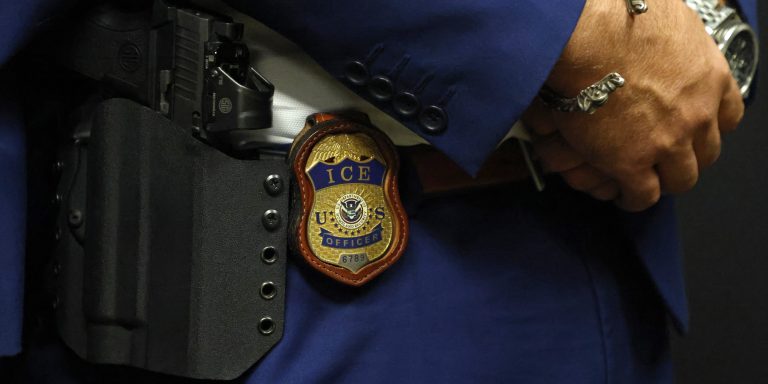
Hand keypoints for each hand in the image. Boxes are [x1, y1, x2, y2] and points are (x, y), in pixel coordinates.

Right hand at [522, 0, 743, 211]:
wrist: (588, 38)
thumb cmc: (618, 16)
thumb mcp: (667, 17)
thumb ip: (674, 38)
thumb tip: (662, 30)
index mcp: (710, 77)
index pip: (728, 115)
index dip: (709, 125)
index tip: (696, 129)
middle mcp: (697, 114)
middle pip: (707, 152)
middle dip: (689, 157)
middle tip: (668, 157)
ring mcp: (667, 143)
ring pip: (680, 180)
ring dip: (665, 182)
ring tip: (647, 182)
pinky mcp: (632, 164)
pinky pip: (642, 195)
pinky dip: (634, 199)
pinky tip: (624, 195)